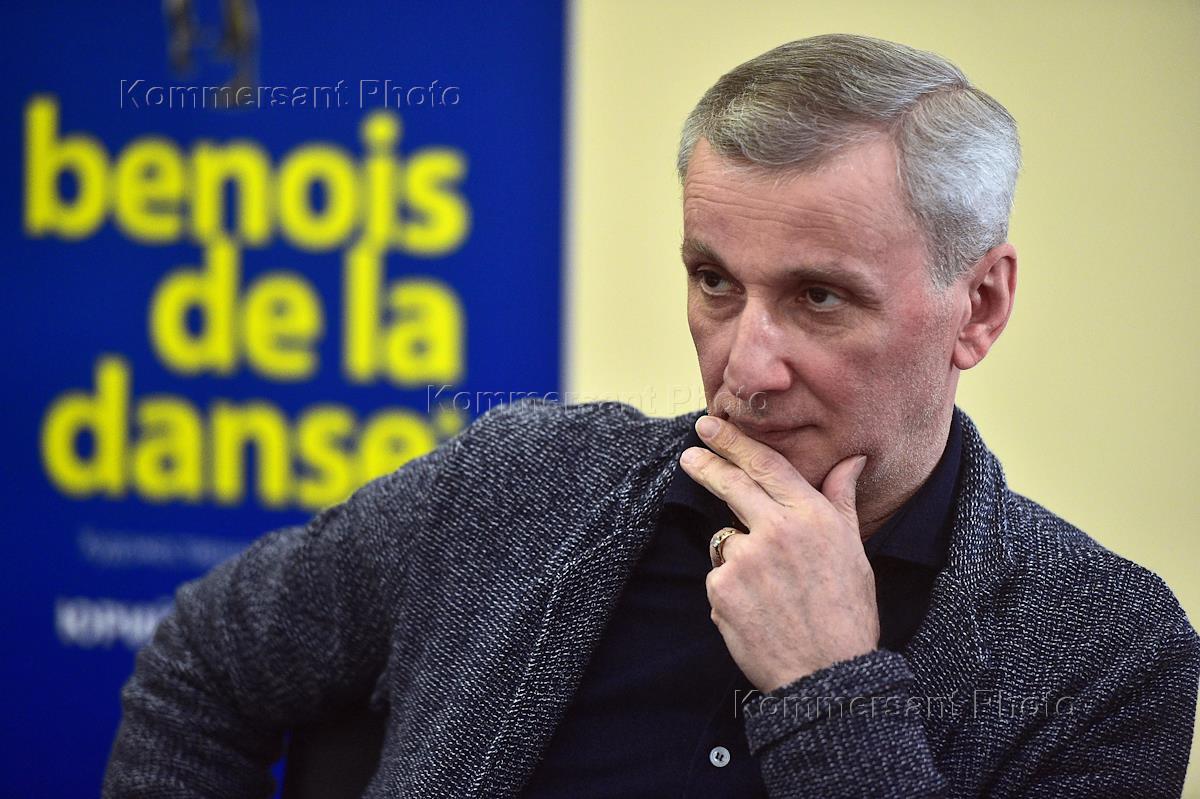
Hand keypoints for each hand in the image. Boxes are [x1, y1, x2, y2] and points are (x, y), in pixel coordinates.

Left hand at [679, 415, 878, 691]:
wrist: (828, 676)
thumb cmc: (847, 614)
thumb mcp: (853, 551)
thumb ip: (840, 500)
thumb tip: (851, 459)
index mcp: (811, 516)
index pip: (765, 466)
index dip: (734, 442)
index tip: (709, 426)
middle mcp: (776, 530)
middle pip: (731, 484)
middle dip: (707, 464)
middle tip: (690, 454)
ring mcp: (745, 559)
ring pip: (728, 542)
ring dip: (740, 559)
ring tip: (772, 595)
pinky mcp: (722, 589)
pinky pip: (719, 579)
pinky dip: (732, 592)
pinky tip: (758, 614)